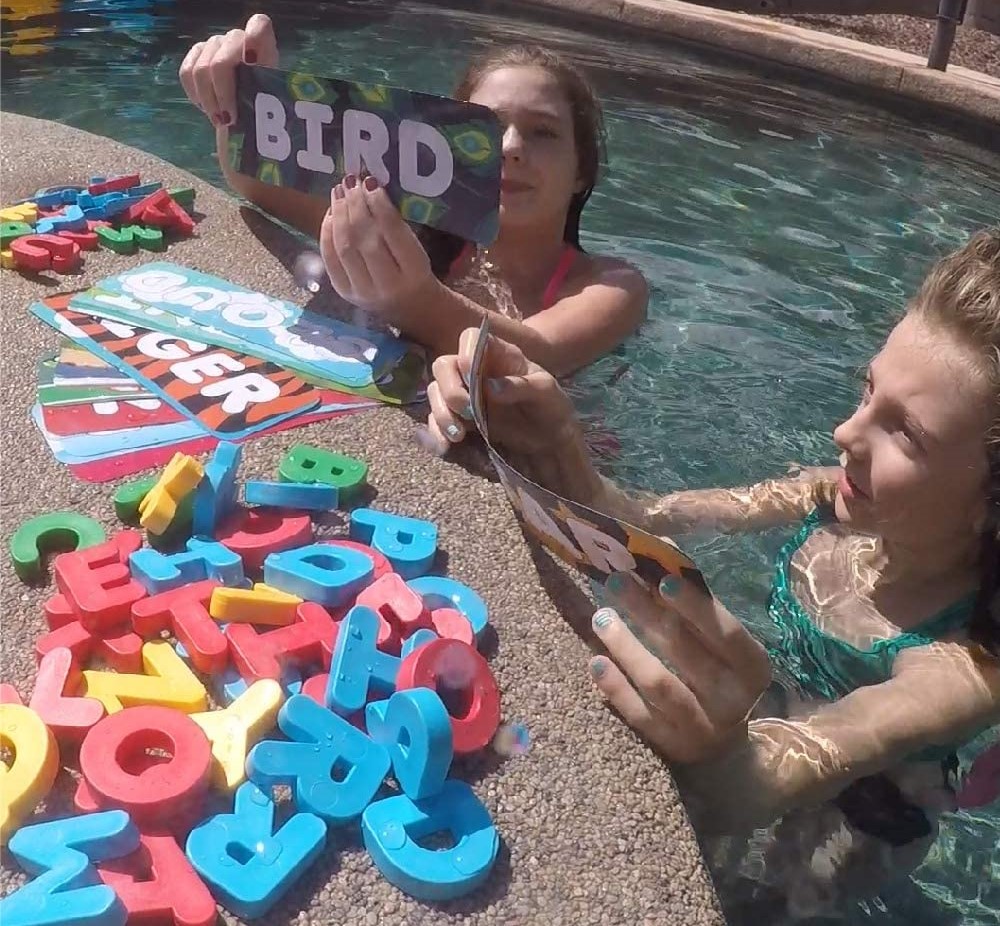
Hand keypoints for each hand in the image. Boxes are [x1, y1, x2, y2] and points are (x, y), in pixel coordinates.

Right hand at [179, 13, 278, 125]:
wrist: (250, 99)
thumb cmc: (264, 101)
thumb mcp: (269, 101)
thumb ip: (262, 101)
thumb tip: (244, 121)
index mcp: (262, 43)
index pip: (259, 26)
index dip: (253, 40)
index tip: (252, 61)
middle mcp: (236, 38)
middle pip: (220, 63)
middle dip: (222, 96)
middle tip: (228, 121)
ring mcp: (214, 43)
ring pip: (201, 71)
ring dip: (209, 101)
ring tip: (219, 120)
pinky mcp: (196, 52)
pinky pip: (186, 73)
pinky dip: (195, 96)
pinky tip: (206, 108)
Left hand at [320, 176, 435, 316]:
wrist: (412, 308)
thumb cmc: (416, 271)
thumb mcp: (417, 248)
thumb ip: (396, 224)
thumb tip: (368, 188)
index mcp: (414, 270)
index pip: (392, 232)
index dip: (378, 204)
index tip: (370, 182)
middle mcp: (388, 285)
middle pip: (364, 239)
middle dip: (355, 206)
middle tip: (350, 182)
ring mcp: (363, 291)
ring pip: (344, 247)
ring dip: (339, 214)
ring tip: (339, 192)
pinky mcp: (345, 292)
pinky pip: (330, 259)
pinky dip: (327, 232)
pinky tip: (331, 213)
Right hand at [424, 325, 580, 454]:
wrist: (551, 441)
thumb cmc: (551, 407)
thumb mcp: (545, 393)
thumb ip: (521, 386)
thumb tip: (490, 387)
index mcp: (498, 355)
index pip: (471, 338)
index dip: (465, 351)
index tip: (470, 371)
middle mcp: (475, 371)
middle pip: (444, 366)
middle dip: (449, 388)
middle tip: (466, 411)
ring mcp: (465, 394)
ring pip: (436, 394)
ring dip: (441, 413)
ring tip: (458, 435)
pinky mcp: (459, 419)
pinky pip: (437, 421)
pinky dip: (436, 433)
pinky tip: (445, 446)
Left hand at [590, 571, 771, 763]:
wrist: (722, 746)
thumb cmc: (718, 673)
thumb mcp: (719, 642)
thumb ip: (695, 602)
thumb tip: (665, 548)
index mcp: (752, 667)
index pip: (726, 633)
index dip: (695, 607)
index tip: (662, 580)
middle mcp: (732, 700)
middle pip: (685, 652)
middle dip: (647, 613)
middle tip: (616, 582)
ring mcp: (700, 726)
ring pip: (659, 683)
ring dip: (627, 647)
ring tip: (601, 617)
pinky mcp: (670, 745)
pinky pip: (638, 713)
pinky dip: (616, 687)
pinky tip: (596, 661)